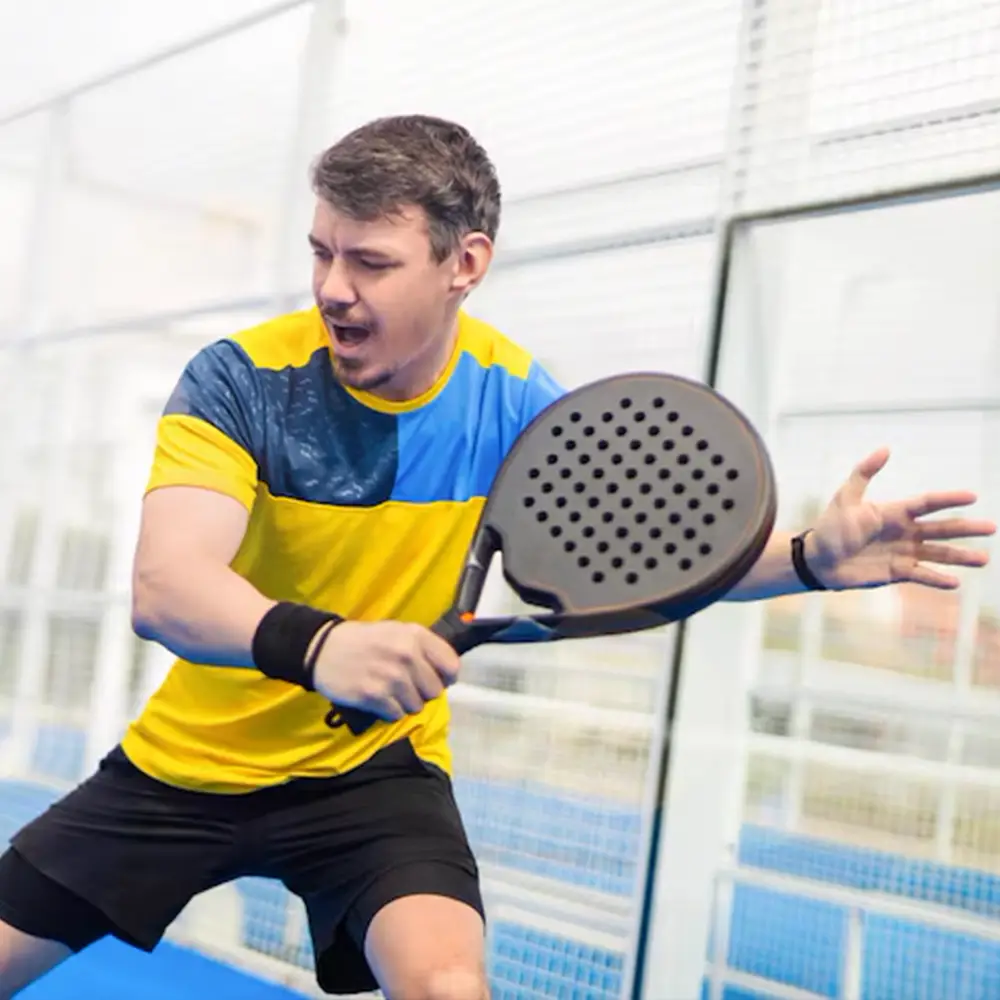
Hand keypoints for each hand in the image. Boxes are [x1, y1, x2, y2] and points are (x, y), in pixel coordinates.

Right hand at [310, 620, 460, 721]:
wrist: (322, 649)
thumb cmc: (363, 640)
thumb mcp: (396, 631)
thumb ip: (422, 648)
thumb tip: (446, 673)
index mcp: (415, 635)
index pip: (451, 665)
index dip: (446, 677)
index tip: (437, 680)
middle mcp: (406, 655)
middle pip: (434, 691)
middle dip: (422, 692)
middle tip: (405, 686)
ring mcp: (391, 676)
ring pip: (416, 706)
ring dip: (404, 703)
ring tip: (388, 691)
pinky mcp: (374, 695)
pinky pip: (396, 715)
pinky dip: (389, 711)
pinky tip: (378, 699)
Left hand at [804, 448, 995, 590]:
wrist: (817, 559)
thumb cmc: (830, 527)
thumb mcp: (846, 497)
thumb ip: (864, 473)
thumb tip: (885, 448)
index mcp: (894, 512)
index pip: (927, 503)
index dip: (949, 499)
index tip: (973, 496)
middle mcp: (904, 532)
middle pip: (941, 529)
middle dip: (966, 529)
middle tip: (991, 528)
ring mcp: (903, 552)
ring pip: (938, 554)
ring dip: (959, 557)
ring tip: (983, 559)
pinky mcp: (897, 572)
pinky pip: (922, 575)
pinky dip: (937, 579)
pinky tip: (954, 582)